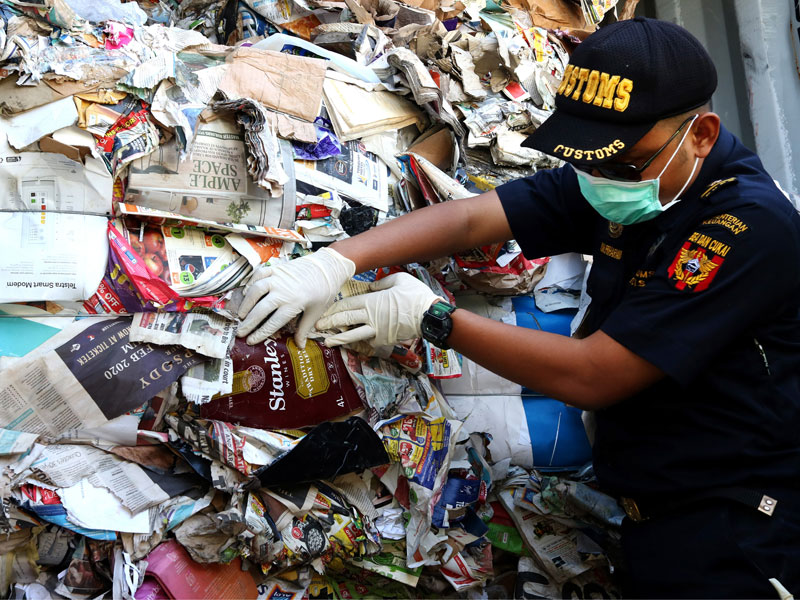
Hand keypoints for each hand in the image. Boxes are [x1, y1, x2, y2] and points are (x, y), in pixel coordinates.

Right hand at [237, 247, 354, 345]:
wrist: (328, 267)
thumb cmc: (324, 291)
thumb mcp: (316, 312)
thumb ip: (304, 329)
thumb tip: (300, 347)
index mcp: (293, 304)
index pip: (272, 322)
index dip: (260, 333)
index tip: (250, 341)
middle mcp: (282, 291)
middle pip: (260, 309)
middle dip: (249, 323)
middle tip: (240, 332)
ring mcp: (278, 278)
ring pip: (256, 290)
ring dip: (247, 303)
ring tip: (241, 315)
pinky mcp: (276, 268)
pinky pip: (259, 275)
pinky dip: (251, 282)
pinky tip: (247, 292)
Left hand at [316, 272, 441, 349]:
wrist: (429, 316)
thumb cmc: (416, 296)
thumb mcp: (398, 280)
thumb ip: (381, 283)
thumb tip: (371, 287)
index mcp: (371, 300)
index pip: (346, 304)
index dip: (333, 308)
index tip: (323, 311)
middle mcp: (370, 316)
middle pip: (344, 320)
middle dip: (329, 323)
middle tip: (317, 327)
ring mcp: (376, 330)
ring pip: (352, 335)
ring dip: (338, 339)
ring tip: (327, 342)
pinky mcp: (384, 340)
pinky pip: (369, 340)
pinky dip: (361, 341)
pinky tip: (353, 343)